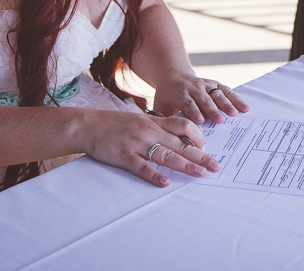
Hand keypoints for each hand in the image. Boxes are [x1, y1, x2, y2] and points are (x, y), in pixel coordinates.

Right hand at [83, 109, 219, 186]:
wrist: (88, 125)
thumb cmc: (114, 124)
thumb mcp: (139, 120)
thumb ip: (157, 127)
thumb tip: (177, 137)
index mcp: (154, 122)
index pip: (183, 126)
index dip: (197, 137)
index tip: (206, 147)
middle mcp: (149, 131)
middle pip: (180, 144)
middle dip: (200, 156)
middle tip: (215, 166)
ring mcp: (137, 143)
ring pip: (166, 155)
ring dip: (185, 165)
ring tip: (200, 174)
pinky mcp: (124, 156)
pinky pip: (142, 167)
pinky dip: (154, 175)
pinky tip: (165, 182)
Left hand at [152, 72, 249, 124]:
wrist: (173, 74)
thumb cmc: (166, 96)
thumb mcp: (160, 105)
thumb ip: (164, 118)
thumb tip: (167, 137)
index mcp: (180, 93)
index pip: (188, 103)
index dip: (194, 111)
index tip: (201, 121)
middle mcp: (194, 87)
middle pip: (205, 99)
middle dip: (213, 110)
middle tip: (221, 120)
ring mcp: (205, 84)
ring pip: (217, 94)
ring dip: (227, 104)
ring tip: (235, 114)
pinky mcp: (214, 83)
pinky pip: (226, 90)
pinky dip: (236, 98)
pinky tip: (244, 108)